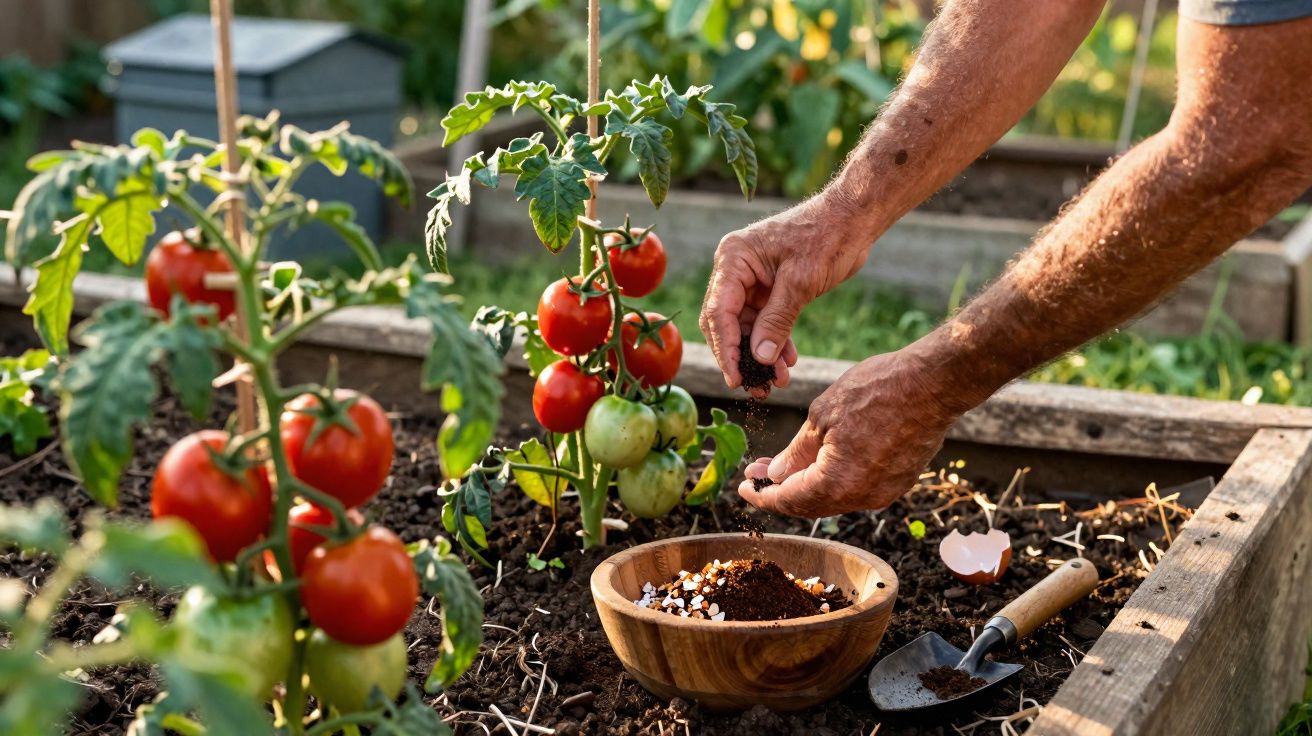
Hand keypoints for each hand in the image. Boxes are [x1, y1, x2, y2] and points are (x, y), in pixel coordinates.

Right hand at [699, 196, 869, 396]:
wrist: (854, 219)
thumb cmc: (827, 238)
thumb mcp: (801, 282)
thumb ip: (777, 321)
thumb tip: (759, 359)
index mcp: (734, 259)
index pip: (718, 312)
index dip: (725, 349)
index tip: (736, 379)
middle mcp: (735, 269)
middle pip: (725, 323)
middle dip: (741, 358)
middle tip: (756, 388)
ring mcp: (751, 280)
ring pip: (746, 328)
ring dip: (760, 356)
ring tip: (777, 383)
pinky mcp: (769, 289)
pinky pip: (764, 323)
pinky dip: (775, 343)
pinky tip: (787, 363)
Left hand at [740, 349, 960, 516]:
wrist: (934, 383)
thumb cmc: (877, 390)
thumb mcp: (822, 416)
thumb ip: (795, 452)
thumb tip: (775, 474)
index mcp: (836, 484)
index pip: (788, 500)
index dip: (761, 495)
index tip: (743, 486)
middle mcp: (861, 499)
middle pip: (809, 505)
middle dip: (780, 490)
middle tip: (757, 472)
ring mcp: (883, 493)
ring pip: (833, 498)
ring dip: (805, 485)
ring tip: (783, 465)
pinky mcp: (898, 483)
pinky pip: (855, 489)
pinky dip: (831, 480)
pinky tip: (819, 462)